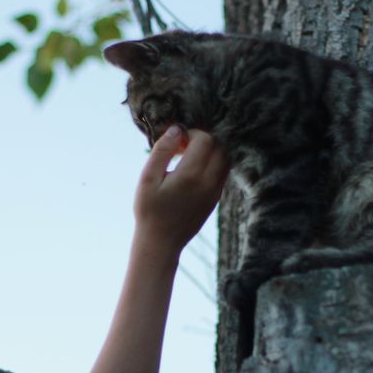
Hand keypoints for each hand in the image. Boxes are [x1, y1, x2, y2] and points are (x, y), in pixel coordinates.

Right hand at [133, 126, 229, 254]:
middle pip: (219, 147)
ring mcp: (215, 192)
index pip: (205, 139)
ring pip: (225, 159)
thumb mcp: (147, 178)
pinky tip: (191, 172)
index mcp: (191, 175)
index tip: (175, 142)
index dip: (190, 133)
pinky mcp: (215, 200)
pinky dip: (212, 164)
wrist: (161, 242)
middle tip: (181, 148)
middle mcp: (208, 182)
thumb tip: (176, 129)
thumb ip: (162, 151)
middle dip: (202, 140)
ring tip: (187, 158)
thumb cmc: (149, 210)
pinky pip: (222, 173)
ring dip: (210, 152)